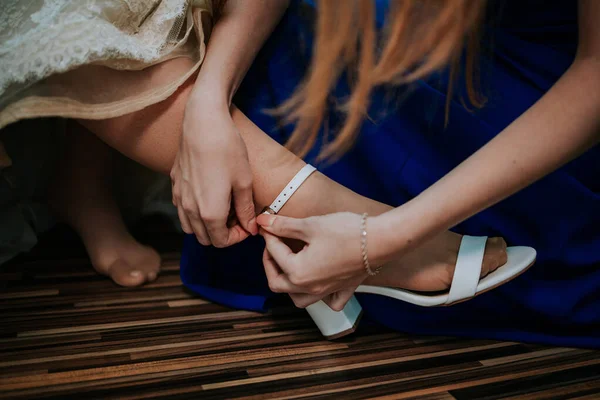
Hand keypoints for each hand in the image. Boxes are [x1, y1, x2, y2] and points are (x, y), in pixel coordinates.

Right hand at [171, 97, 257, 246]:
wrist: (203, 123)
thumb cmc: (227, 150)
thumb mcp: (244, 182)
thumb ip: (246, 210)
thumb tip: (251, 228)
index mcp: (210, 213)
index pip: (221, 242)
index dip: (238, 237)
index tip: (248, 224)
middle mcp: (190, 209)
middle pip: (205, 238)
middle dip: (223, 233)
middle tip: (238, 216)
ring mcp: (179, 197)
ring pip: (190, 227)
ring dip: (207, 225)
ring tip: (224, 207)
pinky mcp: (174, 184)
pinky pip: (182, 209)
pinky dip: (195, 211)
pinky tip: (209, 194)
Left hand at [257, 212, 387, 309]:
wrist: (380, 239)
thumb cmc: (347, 231)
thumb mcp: (310, 225)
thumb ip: (284, 226)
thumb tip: (263, 222)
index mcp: (298, 272)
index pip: (275, 252)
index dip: (269, 235)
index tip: (268, 223)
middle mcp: (310, 288)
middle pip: (278, 284)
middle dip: (270, 263)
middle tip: (273, 244)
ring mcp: (327, 292)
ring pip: (299, 299)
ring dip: (289, 285)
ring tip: (289, 265)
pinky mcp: (343, 289)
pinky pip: (329, 302)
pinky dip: (321, 297)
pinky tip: (319, 284)